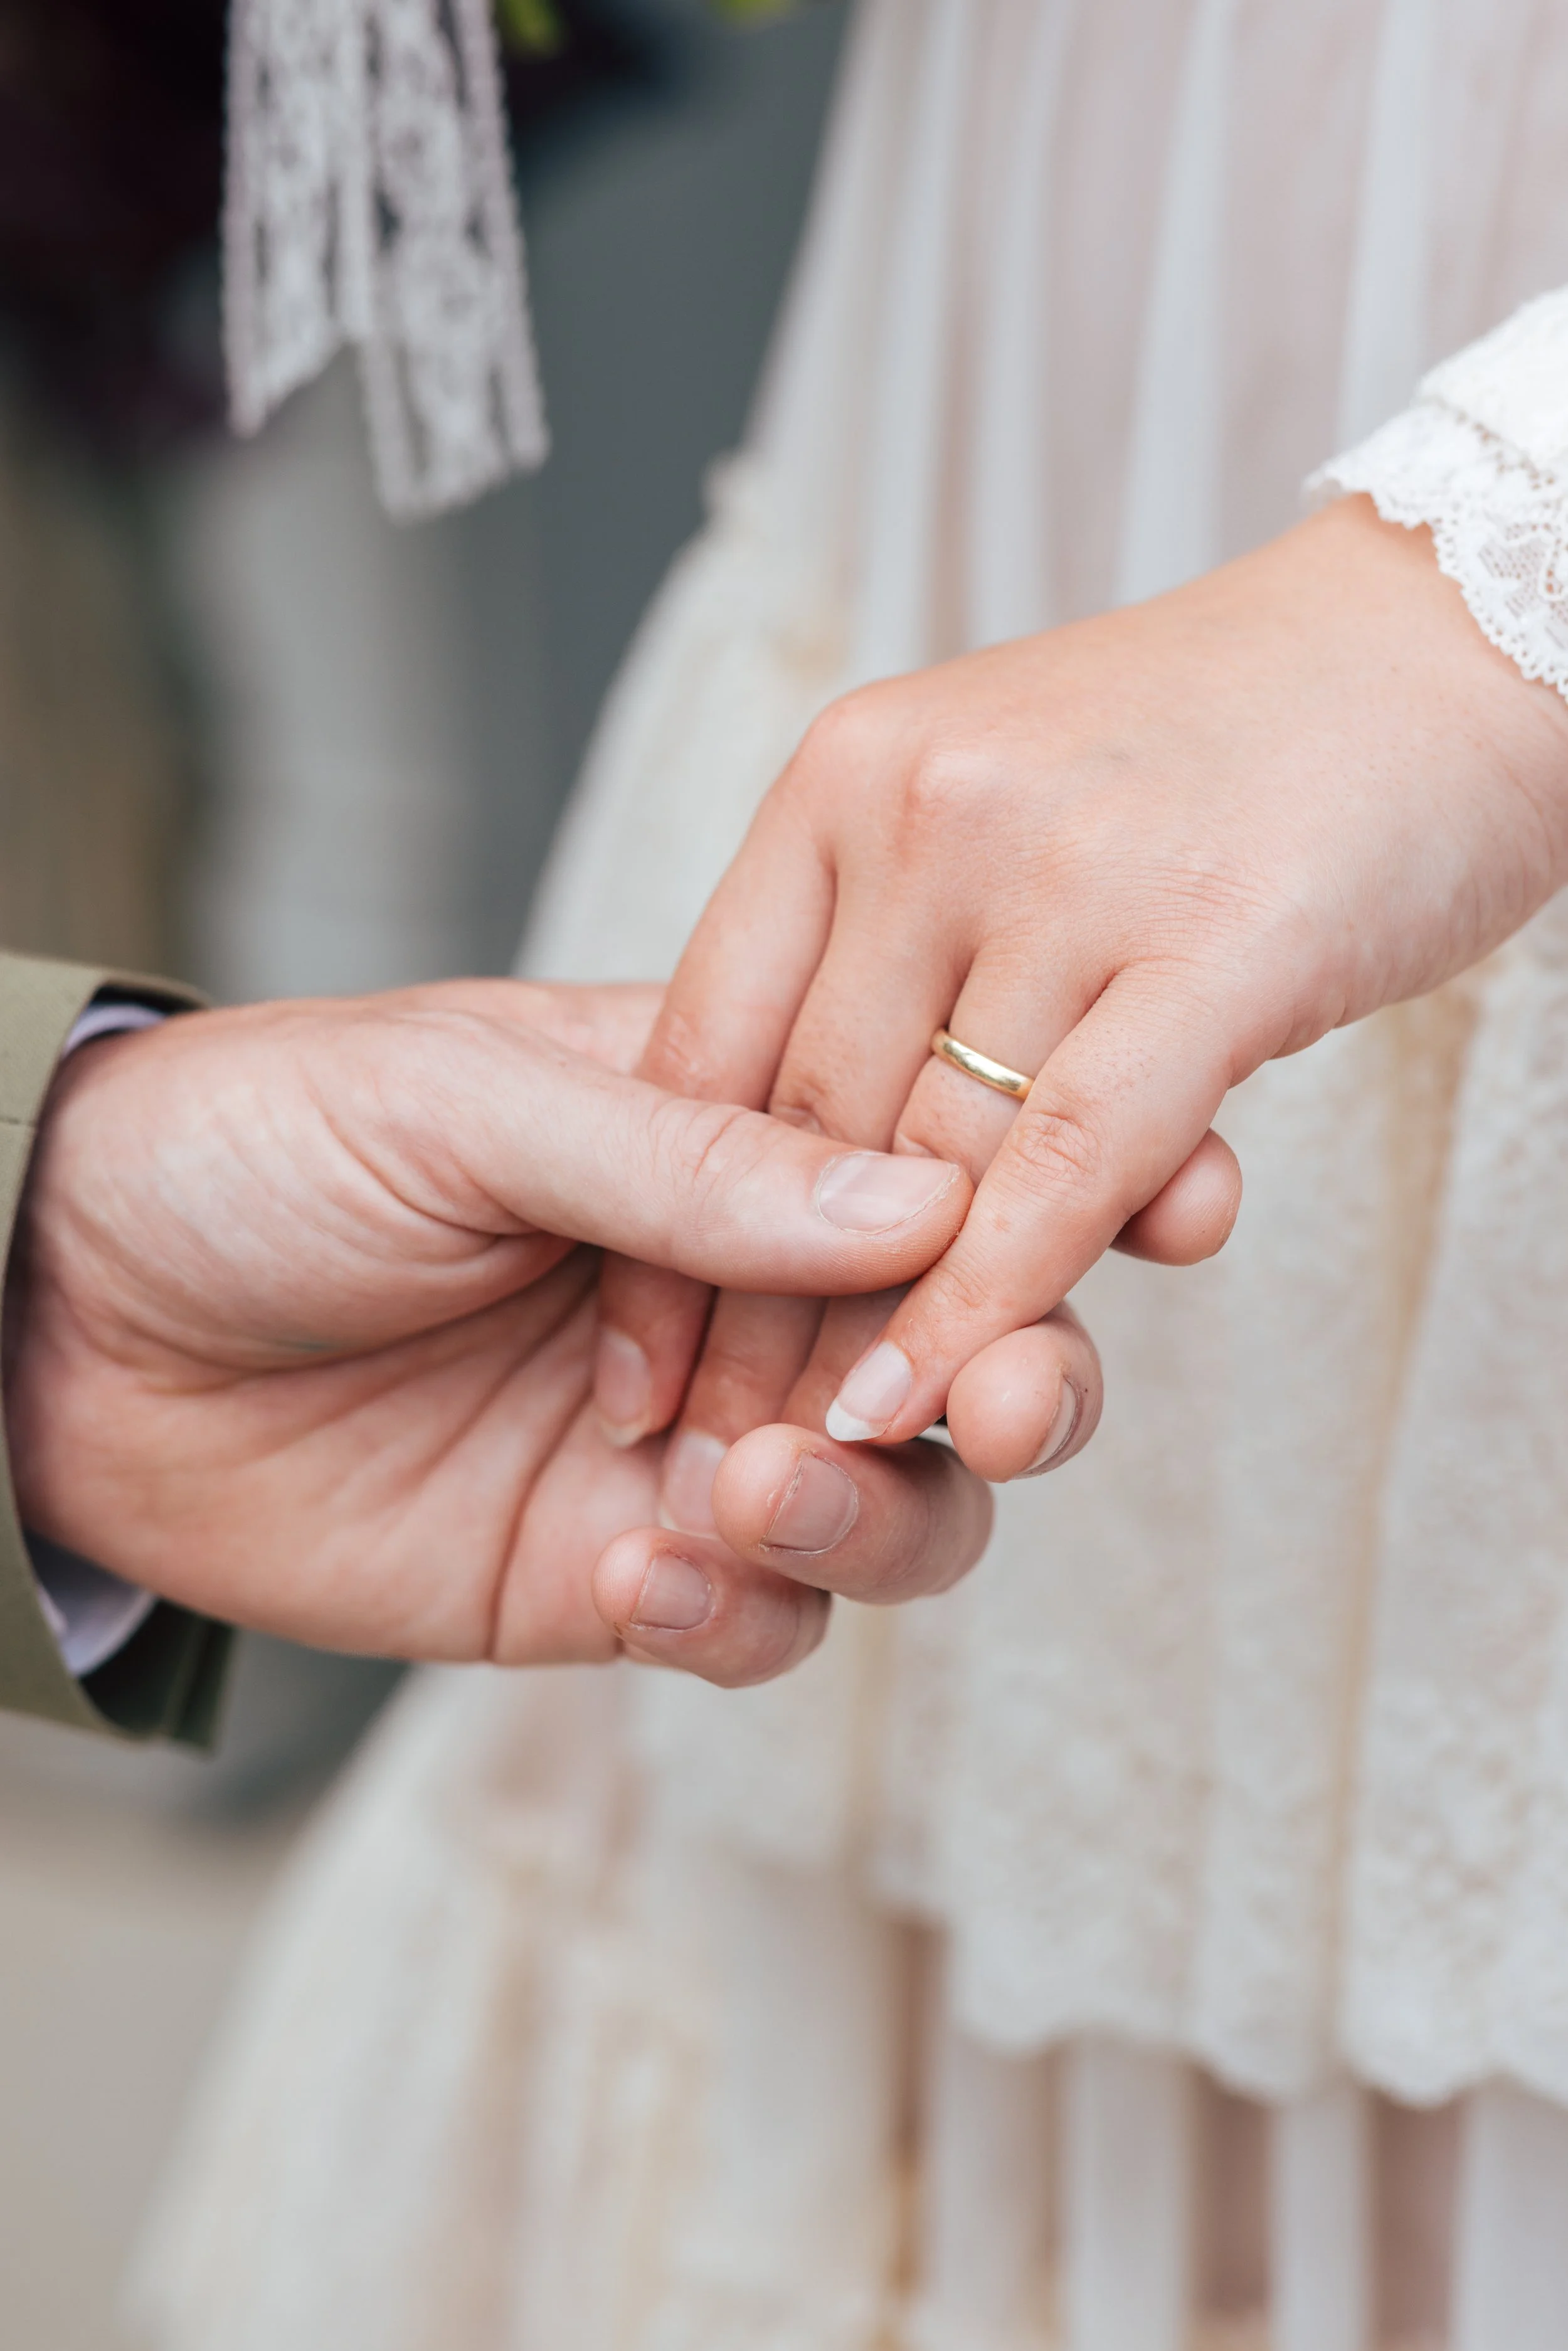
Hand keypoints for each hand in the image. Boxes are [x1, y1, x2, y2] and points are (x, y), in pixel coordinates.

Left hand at [4, 979, 1007, 1677]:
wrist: (72, 1321)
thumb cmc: (260, 1149)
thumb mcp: (462, 1103)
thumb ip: (685, 1159)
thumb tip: (919, 1205)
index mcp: (731, 1131)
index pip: (945, 1164)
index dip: (1049, 1201)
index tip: (1144, 1222)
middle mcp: (743, 1290)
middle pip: (965, 1354)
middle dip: (1022, 1385)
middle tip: (1003, 1409)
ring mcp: (689, 1441)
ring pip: (898, 1507)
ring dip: (875, 1513)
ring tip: (755, 1493)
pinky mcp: (615, 1572)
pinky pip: (751, 1623)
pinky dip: (734, 1615)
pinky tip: (634, 1575)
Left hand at [596, 497, 1567, 1474]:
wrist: (1443, 632)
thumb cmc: (1215, 747)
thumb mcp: (987, 816)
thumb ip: (883, 965)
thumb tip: (806, 1178)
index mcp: (849, 778)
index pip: (706, 1042)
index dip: (659, 1227)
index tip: (630, 1369)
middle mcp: (927, 810)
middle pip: (800, 1126)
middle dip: (744, 1321)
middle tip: (707, 1465)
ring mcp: (1068, 869)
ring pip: (925, 1162)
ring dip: (855, 1342)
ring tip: (802, 1472)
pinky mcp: (1216, 938)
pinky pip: (1070, 1162)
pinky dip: (991, 1303)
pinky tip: (937, 1410)